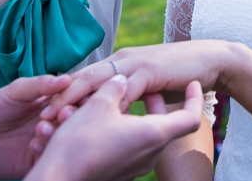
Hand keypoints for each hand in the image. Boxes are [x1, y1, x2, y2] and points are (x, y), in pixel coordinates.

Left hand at [0, 74, 73, 179]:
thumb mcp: (16, 91)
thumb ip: (40, 85)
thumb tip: (66, 79)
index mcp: (52, 103)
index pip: (75, 99)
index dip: (80, 98)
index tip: (78, 97)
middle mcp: (53, 122)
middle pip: (74, 120)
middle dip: (72, 117)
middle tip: (64, 115)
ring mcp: (46, 141)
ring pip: (64, 140)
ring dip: (58, 134)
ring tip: (42, 129)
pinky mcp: (37, 160)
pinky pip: (49, 157)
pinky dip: (45, 150)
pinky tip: (33, 144)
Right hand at [28, 76, 203, 180]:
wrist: (57, 179)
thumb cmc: (80, 143)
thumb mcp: (98, 105)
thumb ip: (114, 87)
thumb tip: (122, 80)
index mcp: (153, 134)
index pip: (190, 118)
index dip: (195, 99)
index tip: (194, 84)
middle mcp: (150, 153)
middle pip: (165, 123)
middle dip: (154, 102)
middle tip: (145, 87)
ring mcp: (135, 165)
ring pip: (144, 134)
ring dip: (133, 114)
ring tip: (114, 100)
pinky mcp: (120, 172)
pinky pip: (129, 147)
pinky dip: (122, 129)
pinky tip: (101, 119)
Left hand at [41, 41, 233, 124]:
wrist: (210, 60)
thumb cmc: (179, 75)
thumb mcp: (147, 85)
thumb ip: (128, 93)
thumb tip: (113, 112)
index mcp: (118, 62)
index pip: (83, 78)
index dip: (62, 96)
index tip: (43, 115)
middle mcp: (122, 59)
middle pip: (82, 78)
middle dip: (59, 98)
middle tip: (39, 119)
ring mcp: (135, 63)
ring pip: (96, 81)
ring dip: (74, 100)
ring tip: (55, 119)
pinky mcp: (149, 70)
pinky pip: (123, 88)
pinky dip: (106, 102)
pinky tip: (96, 117)